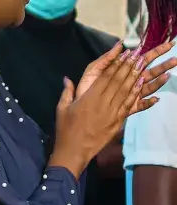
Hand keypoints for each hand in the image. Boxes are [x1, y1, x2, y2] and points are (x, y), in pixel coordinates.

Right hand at [51, 47, 153, 176]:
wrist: (75, 150)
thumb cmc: (65, 129)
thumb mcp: (61, 108)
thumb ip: (67, 92)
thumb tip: (67, 78)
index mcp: (89, 98)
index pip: (105, 78)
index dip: (116, 65)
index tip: (123, 54)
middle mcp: (103, 104)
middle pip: (118, 82)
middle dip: (128, 67)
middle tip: (137, 55)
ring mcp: (112, 113)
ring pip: (126, 92)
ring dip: (135, 77)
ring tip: (142, 65)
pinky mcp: (118, 122)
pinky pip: (129, 105)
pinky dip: (136, 94)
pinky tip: (141, 85)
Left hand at [79, 41, 176, 114]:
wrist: (78, 107)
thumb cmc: (86, 86)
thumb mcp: (94, 69)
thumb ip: (107, 58)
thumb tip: (120, 44)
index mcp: (124, 71)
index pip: (142, 59)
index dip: (155, 52)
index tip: (168, 44)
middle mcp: (130, 82)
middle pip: (150, 71)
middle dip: (164, 64)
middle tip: (175, 57)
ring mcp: (131, 95)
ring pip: (149, 87)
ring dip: (159, 81)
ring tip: (169, 74)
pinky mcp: (127, 108)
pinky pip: (140, 105)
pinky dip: (148, 102)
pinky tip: (155, 98)